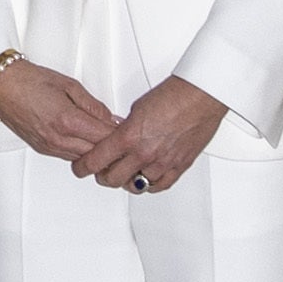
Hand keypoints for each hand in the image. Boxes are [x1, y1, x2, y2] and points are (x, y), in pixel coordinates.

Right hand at [0, 56, 118, 163]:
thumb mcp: (69, 85)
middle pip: (96, 152)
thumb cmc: (29, 80)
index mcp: (67, 120)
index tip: (130, 130)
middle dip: (111, 146)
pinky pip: (68, 156)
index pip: (104, 136)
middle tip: (124, 140)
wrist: (0, 86)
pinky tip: (86, 142)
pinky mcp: (42, 148)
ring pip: (83, 158)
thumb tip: (111, 119)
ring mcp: (48, 146)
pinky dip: (81, 151)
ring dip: (96, 152)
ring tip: (107, 142)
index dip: (120, 134)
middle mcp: (57, 138)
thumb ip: (93, 106)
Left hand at [71, 75, 229, 193]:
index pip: (95, 161)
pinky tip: (145, 180)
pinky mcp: (179, 166)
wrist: (202, 95)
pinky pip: (159, 186)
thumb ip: (124, 128)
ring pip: (134, 185)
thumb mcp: (137, 109)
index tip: (80, 167)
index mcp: (129, 137)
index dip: (83, 167)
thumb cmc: (174, 95)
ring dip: (126, 180)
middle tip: (100, 171)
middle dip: (102, 175)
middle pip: (112, 179)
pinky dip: (149, 185)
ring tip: (123, 173)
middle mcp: (144, 154)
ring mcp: (162, 163)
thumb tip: (117, 137)